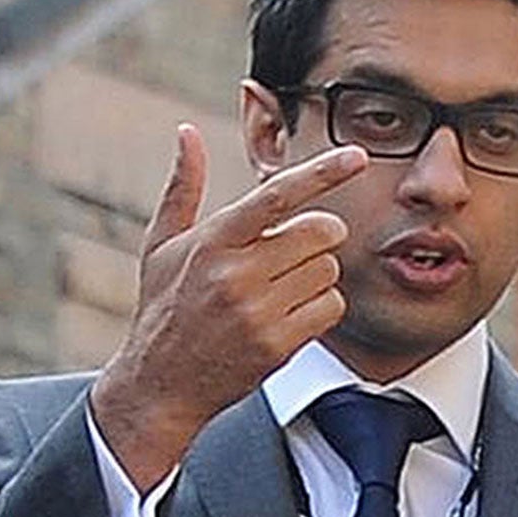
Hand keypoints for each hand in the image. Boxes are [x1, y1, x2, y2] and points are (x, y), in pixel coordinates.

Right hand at [90, 125, 365, 487]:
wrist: (160, 383)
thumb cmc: (165, 306)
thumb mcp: (162, 245)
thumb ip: (182, 187)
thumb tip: (187, 132)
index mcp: (212, 241)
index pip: (277, 195)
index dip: (322, 172)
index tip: (357, 156)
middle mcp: (235, 273)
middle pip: (320, 231)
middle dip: (319, 236)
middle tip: (296, 250)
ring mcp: (258, 311)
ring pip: (330, 270)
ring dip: (317, 275)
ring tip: (281, 289)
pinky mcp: (277, 344)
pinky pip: (331, 307)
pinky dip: (321, 308)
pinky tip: (290, 315)